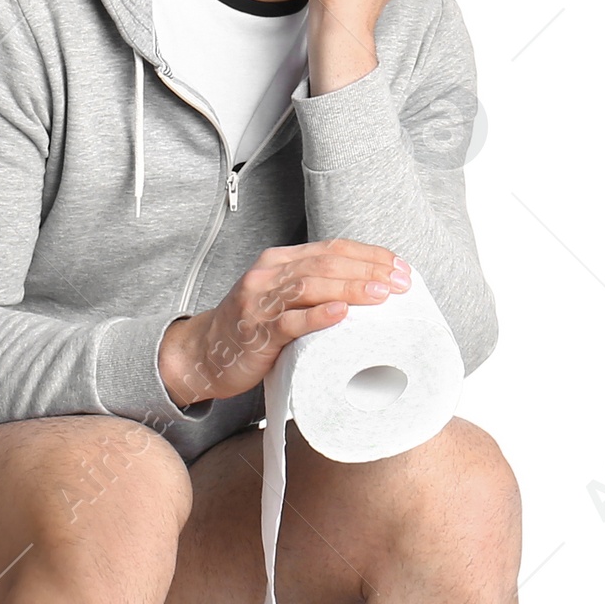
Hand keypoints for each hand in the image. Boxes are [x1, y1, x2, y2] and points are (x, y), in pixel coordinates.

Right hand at [158, 239, 410, 407]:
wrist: (203, 354)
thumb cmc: (251, 330)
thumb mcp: (281, 299)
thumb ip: (314, 290)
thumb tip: (370, 294)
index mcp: (279, 262)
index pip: (332, 249)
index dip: (370, 256)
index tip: (401, 268)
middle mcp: (268, 275)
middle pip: (326, 264)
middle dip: (369, 271)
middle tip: (401, 283)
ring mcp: (258, 302)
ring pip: (310, 287)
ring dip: (350, 289)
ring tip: (382, 296)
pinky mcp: (254, 332)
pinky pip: (288, 321)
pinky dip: (316, 316)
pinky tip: (340, 314)